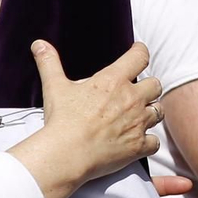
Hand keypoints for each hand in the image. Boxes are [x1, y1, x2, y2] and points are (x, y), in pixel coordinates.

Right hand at [10, 41, 161, 197]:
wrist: (66, 153)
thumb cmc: (62, 120)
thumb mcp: (54, 87)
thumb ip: (49, 63)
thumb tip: (39, 44)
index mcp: (113, 81)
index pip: (139, 57)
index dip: (140, 52)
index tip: (138, 52)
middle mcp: (131, 99)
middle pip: (155, 85)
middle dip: (148, 87)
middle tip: (137, 92)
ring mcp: (138, 123)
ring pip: (158, 112)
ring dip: (150, 112)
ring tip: (139, 116)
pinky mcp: (138, 146)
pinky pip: (154, 141)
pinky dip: (149, 141)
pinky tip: (139, 142)